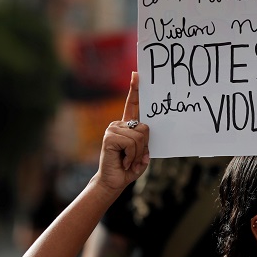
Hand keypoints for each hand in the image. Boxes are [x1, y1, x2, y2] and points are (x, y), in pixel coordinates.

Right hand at [96, 72, 149, 190]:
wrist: (114, 181)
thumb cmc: (129, 168)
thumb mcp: (142, 153)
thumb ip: (146, 143)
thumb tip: (144, 129)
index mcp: (127, 126)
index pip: (132, 105)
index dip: (135, 90)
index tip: (136, 74)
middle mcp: (119, 124)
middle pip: (145, 127)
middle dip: (144, 146)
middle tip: (134, 157)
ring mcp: (112, 129)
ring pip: (139, 136)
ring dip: (138, 153)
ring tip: (128, 160)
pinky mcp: (109, 136)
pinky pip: (132, 142)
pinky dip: (132, 155)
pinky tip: (123, 160)